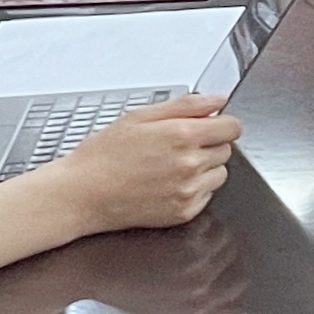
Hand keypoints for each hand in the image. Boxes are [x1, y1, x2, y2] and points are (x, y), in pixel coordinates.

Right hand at [50, 96, 239, 234]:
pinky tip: (166, 184)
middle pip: (226, 150)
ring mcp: (188, 191)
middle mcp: (190, 164)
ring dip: (204, 168)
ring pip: (219, 174)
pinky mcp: (183, 212)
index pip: (232, 127)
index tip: (208, 126)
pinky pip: (206, 196)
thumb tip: (217, 100)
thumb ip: (185, 106)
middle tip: (176, 146)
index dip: (220, 124)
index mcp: (182, 136)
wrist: (81, 194)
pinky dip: (193, 189)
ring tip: (170, 166)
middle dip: (208, 144)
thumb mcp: (140, 116)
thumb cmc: (103, 155)